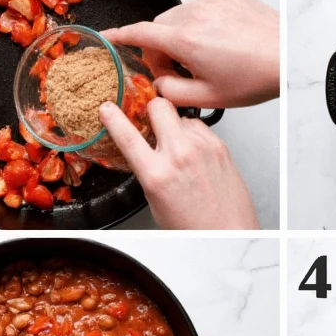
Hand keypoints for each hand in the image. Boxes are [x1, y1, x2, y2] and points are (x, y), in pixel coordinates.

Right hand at [100, 99, 258, 229]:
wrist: (227, 229)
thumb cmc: (193, 224)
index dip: (113, 118)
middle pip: (159, 106)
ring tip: (178, 146)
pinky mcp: (218, 144)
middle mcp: (180, 155)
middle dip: (151, 110)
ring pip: (180, 115)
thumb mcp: (155, 200)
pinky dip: (192, 133)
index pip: (127, 136)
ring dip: (174, 125)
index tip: (107, 108)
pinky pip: (198, 126)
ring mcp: (202, 146)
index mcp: (157, 174)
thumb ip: (146, 170)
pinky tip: (193, 151)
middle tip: (151, 120)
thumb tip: (141, 148)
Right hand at [102, 0, 278, 108]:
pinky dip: (201, 25)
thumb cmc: (256, 75)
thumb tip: (158, 86)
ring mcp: (211, 2)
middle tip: (179, 72)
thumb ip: (173, 92)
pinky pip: (201, 9)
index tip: (106, 37)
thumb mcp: (210, 97)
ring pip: (179, 17)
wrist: (288, 54)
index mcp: (184, 40)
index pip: (138, 33)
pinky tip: (220, 44)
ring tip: (205, 59)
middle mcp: (194, 15)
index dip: (118, 36)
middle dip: (161, 49)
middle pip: (159, 27)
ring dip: (181, 36)